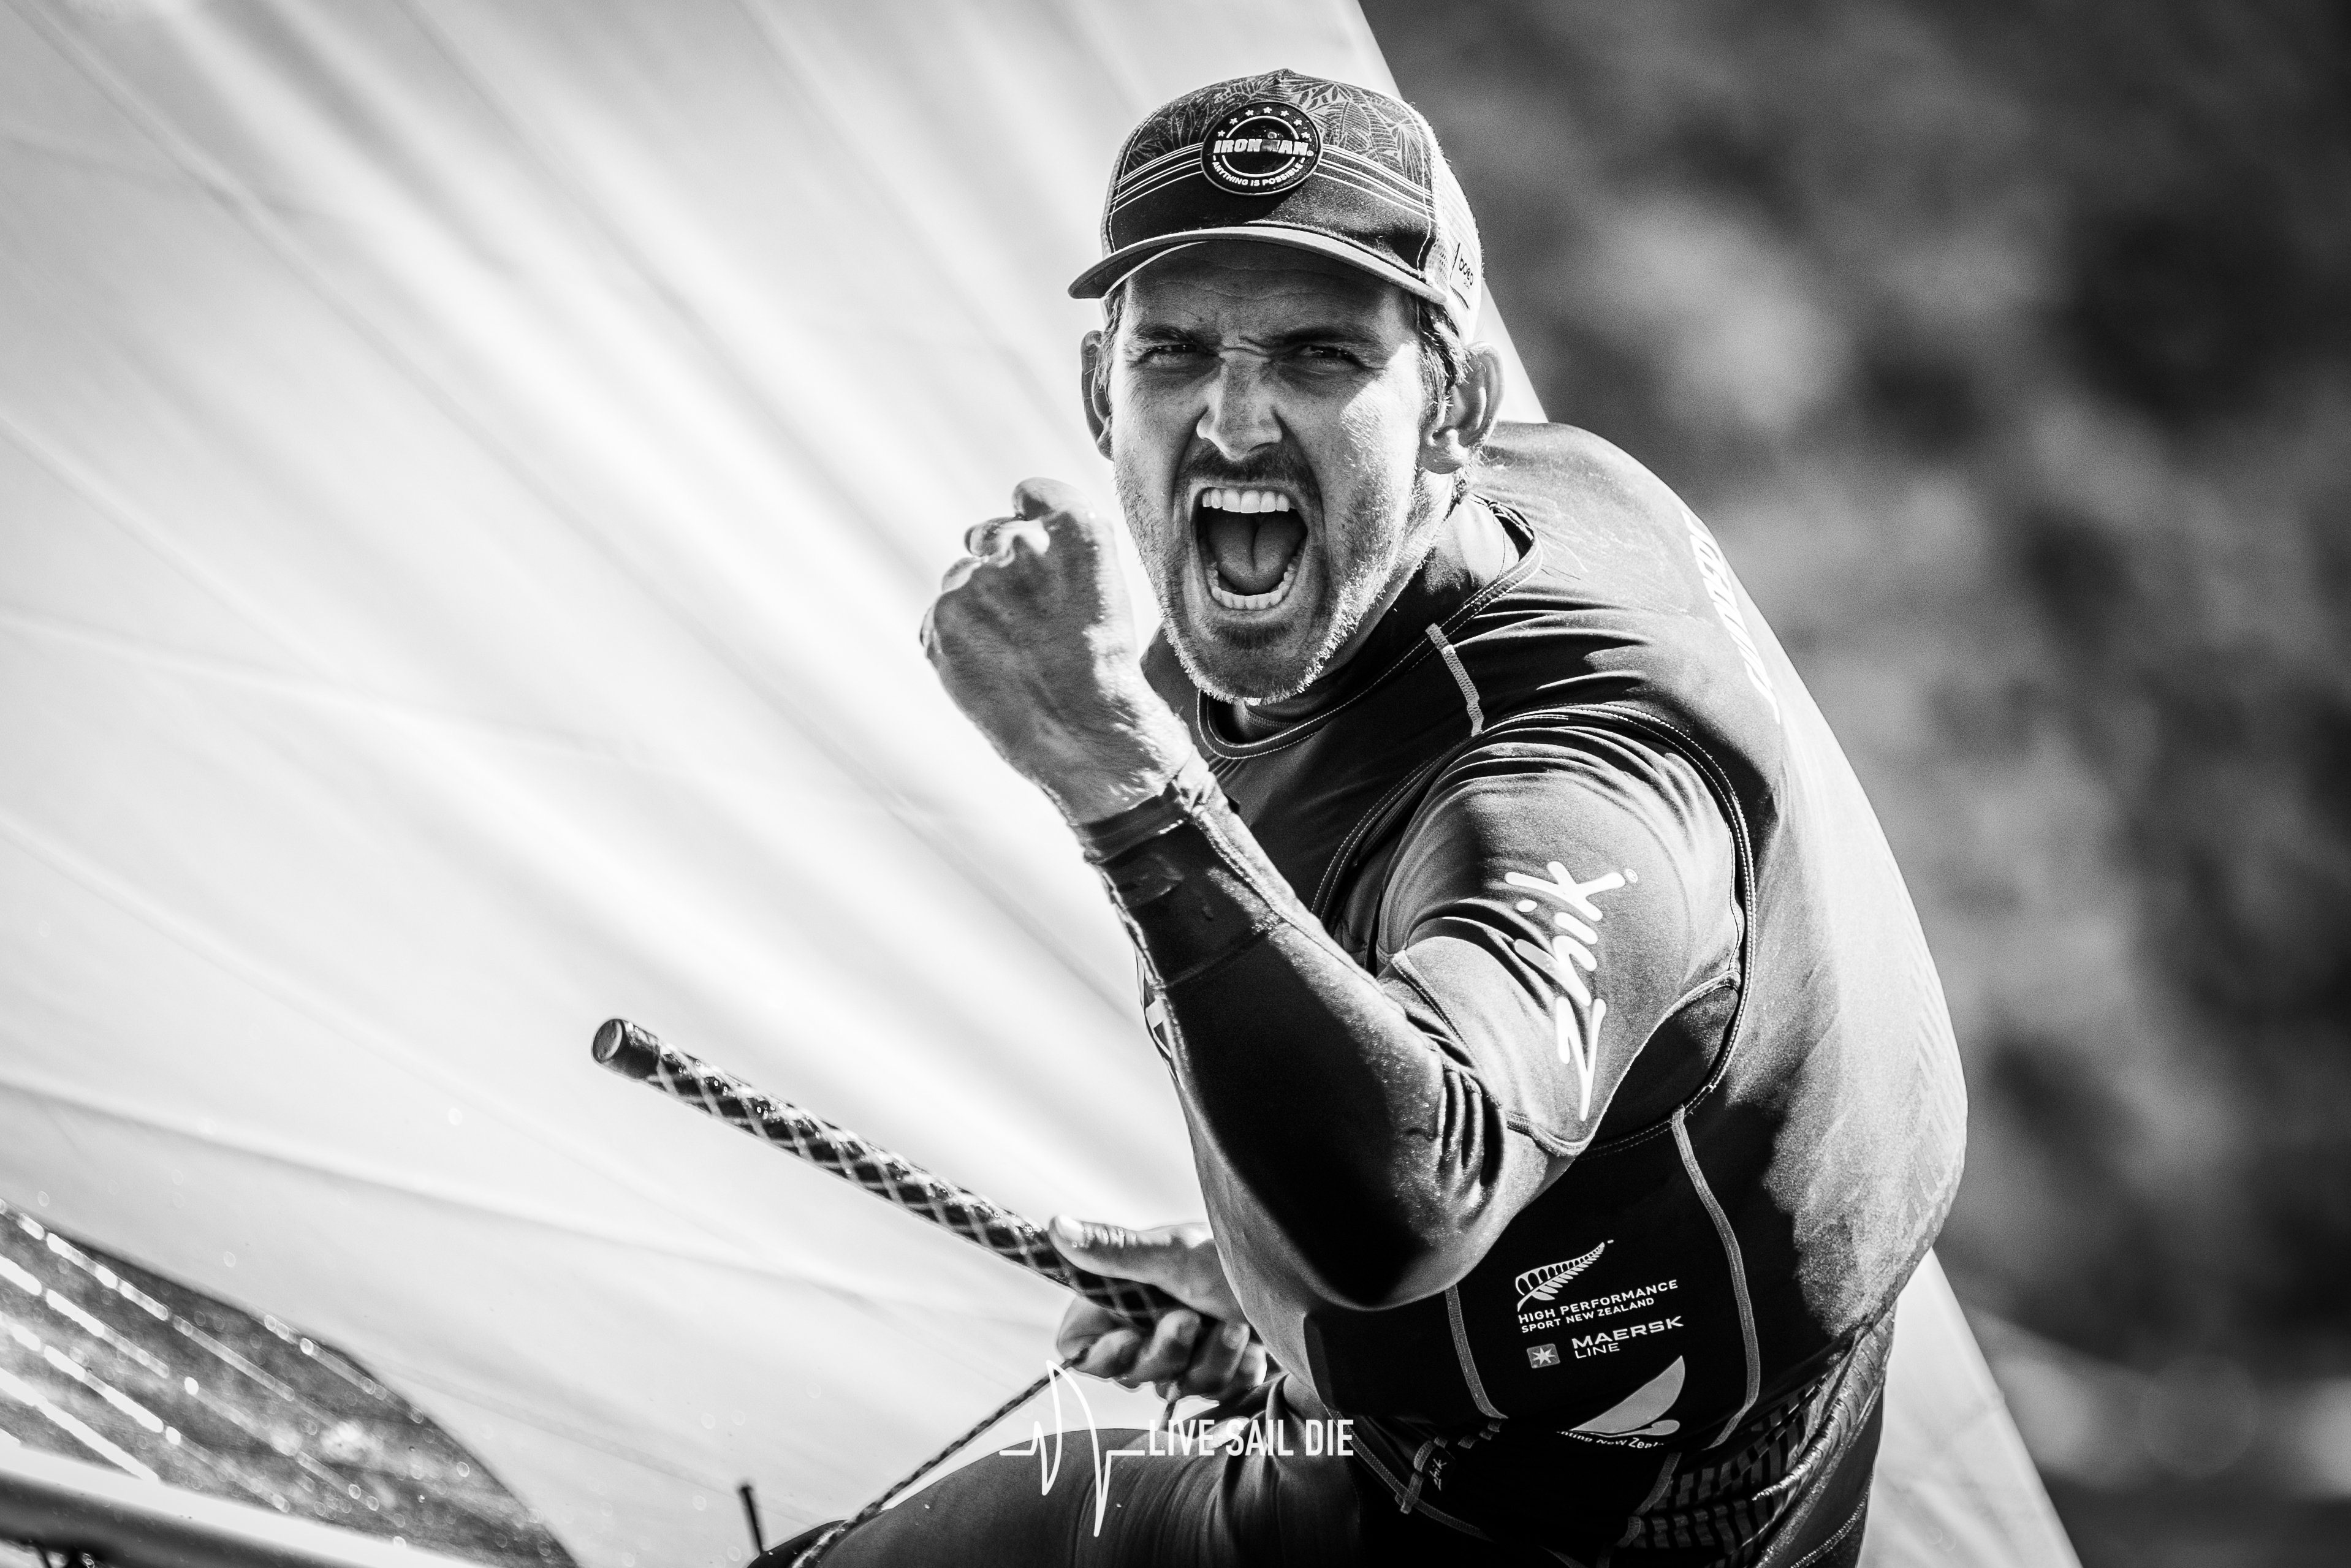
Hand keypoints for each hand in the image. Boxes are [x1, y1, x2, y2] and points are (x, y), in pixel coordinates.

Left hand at [921, 479, 1193, 822]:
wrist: (1086, 733)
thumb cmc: (1103, 665)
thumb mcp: (1105, 585)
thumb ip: (1058, 542)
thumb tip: (1001, 522)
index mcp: (1076, 529)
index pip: (1030, 493)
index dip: (1029, 518)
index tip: (1035, 551)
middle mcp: (1023, 545)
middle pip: (990, 535)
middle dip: (1000, 567)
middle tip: (1029, 620)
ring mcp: (978, 581)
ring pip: (962, 578)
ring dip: (978, 607)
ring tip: (1015, 654)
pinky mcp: (942, 619)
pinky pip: (938, 617)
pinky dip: (956, 641)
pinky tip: (992, 669)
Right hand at [1049, 1217, 1267, 1401]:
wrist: (1309, 1287)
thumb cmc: (1240, 1258)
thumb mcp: (1176, 1253)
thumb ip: (1116, 1249)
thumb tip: (1055, 1225)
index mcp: (1129, 1294)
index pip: (1078, 1344)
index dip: (1099, 1352)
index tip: (1128, 1337)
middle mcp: (1153, 1324)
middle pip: (1127, 1373)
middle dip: (1165, 1350)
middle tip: (1191, 1318)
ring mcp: (1189, 1351)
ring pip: (1174, 1388)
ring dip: (1210, 1358)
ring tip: (1235, 1324)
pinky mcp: (1224, 1372)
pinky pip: (1215, 1395)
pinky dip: (1237, 1369)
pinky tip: (1254, 1342)